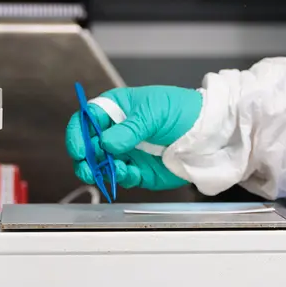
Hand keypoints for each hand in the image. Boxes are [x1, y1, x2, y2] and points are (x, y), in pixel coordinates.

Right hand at [65, 86, 202, 191]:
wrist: (207, 132)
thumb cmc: (181, 110)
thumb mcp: (154, 112)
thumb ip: (130, 129)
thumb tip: (105, 144)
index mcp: (117, 109)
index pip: (86, 119)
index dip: (78, 134)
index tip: (79, 149)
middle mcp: (116, 131)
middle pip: (87, 146)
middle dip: (85, 158)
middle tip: (89, 168)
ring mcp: (125, 152)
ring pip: (100, 165)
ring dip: (102, 170)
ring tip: (117, 169)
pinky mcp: (137, 169)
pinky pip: (121, 177)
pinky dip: (122, 177)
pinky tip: (131, 173)